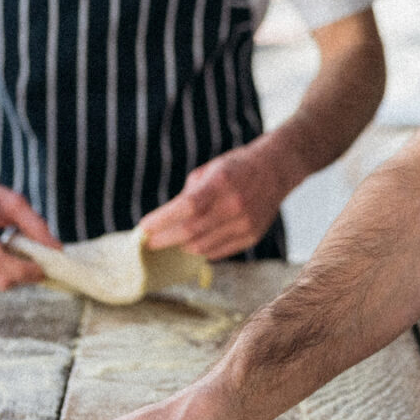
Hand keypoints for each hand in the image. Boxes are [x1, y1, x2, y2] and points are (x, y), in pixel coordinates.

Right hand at [0, 168, 55, 289]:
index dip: (23, 269)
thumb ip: (36, 226)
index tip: (44, 267)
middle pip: (0, 279)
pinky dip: (5, 274)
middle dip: (26, 275)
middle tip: (43, 262)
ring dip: (17, 275)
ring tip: (24, 254)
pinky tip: (9, 256)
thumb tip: (57, 250)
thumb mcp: (13, 202)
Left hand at [139, 143, 292, 259]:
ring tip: (169, 242)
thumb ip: (189, 195)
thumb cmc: (236, 167)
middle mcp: (235, 204)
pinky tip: (191, 244)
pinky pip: (218, 252)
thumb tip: (166, 220)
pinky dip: (200, 250)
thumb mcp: (209, 170)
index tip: (144, 227)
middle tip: (150, 242)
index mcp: (222, 182)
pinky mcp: (251, 236)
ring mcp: (245, 223)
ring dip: (181, 246)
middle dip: (165, 239)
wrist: (276, 169)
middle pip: (191, 231)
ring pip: (202, 246)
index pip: (186, 207)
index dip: (162, 220)